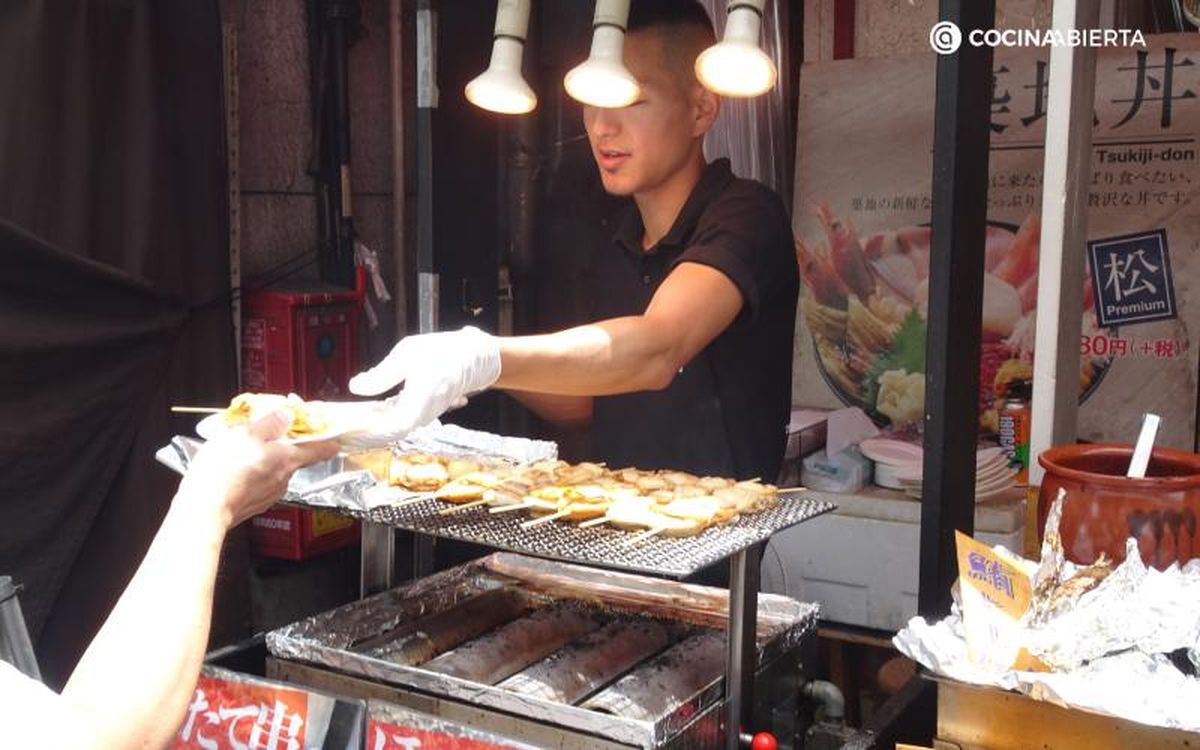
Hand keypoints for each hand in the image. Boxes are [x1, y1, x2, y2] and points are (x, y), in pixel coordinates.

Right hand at [176, 411, 338, 527]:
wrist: (204, 508)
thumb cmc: (224, 472)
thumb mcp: (247, 434)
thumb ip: (271, 423)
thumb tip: (287, 415)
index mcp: (288, 458)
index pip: (321, 450)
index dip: (327, 441)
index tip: (332, 437)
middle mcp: (284, 478)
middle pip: (293, 457)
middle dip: (281, 445)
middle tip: (263, 433)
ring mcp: (270, 494)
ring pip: (274, 470)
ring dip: (263, 459)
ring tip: (239, 452)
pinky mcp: (255, 504)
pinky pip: (259, 483)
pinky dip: (251, 475)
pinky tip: (234, 469)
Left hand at [347, 327, 500, 441]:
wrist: (474, 357)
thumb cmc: (445, 353)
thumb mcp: (407, 355)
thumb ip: (380, 375)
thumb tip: (355, 386)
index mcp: (416, 406)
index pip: (384, 431)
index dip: (361, 433)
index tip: (340, 432)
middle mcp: (420, 417)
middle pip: (383, 433)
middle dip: (358, 431)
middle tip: (334, 429)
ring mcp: (421, 416)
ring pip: (389, 428)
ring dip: (367, 426)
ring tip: (343, 421)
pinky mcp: (421, 412)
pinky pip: (397, 421)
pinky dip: (379, 419)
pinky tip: (364, 413)